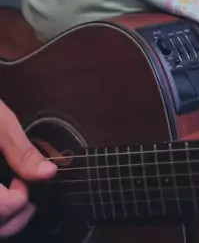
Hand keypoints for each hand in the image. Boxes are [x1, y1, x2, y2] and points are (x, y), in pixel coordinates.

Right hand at [0, 99, 55, 237]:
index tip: (24, 180)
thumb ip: (22, 153)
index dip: (20, 198)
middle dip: (14, 216)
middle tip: (23, 193)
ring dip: (4, 220)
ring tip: (13, 196)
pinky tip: (0, 196)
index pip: (1, 209)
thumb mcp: (0, 124)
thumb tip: (48, 173)